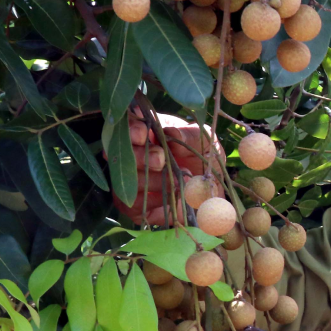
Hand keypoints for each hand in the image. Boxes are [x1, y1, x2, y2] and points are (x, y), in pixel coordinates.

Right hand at [109, 112, 223, 224]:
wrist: (211, 192)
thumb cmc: (205, 160)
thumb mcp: (205, 142)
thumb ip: (189, 136)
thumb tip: (170, 133)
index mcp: (148, 133)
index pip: (128, 125)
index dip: (131, 128)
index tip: (143, 133)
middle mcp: (134, 155)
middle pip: (118, 152)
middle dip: (139, 155)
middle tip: (160, 160)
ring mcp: (131, 180)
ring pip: (125, 178)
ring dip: (151, 179)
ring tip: (179, 179)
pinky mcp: (134, 206)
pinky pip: (131, 203)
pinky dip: (154, 199)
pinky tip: (173, 196)